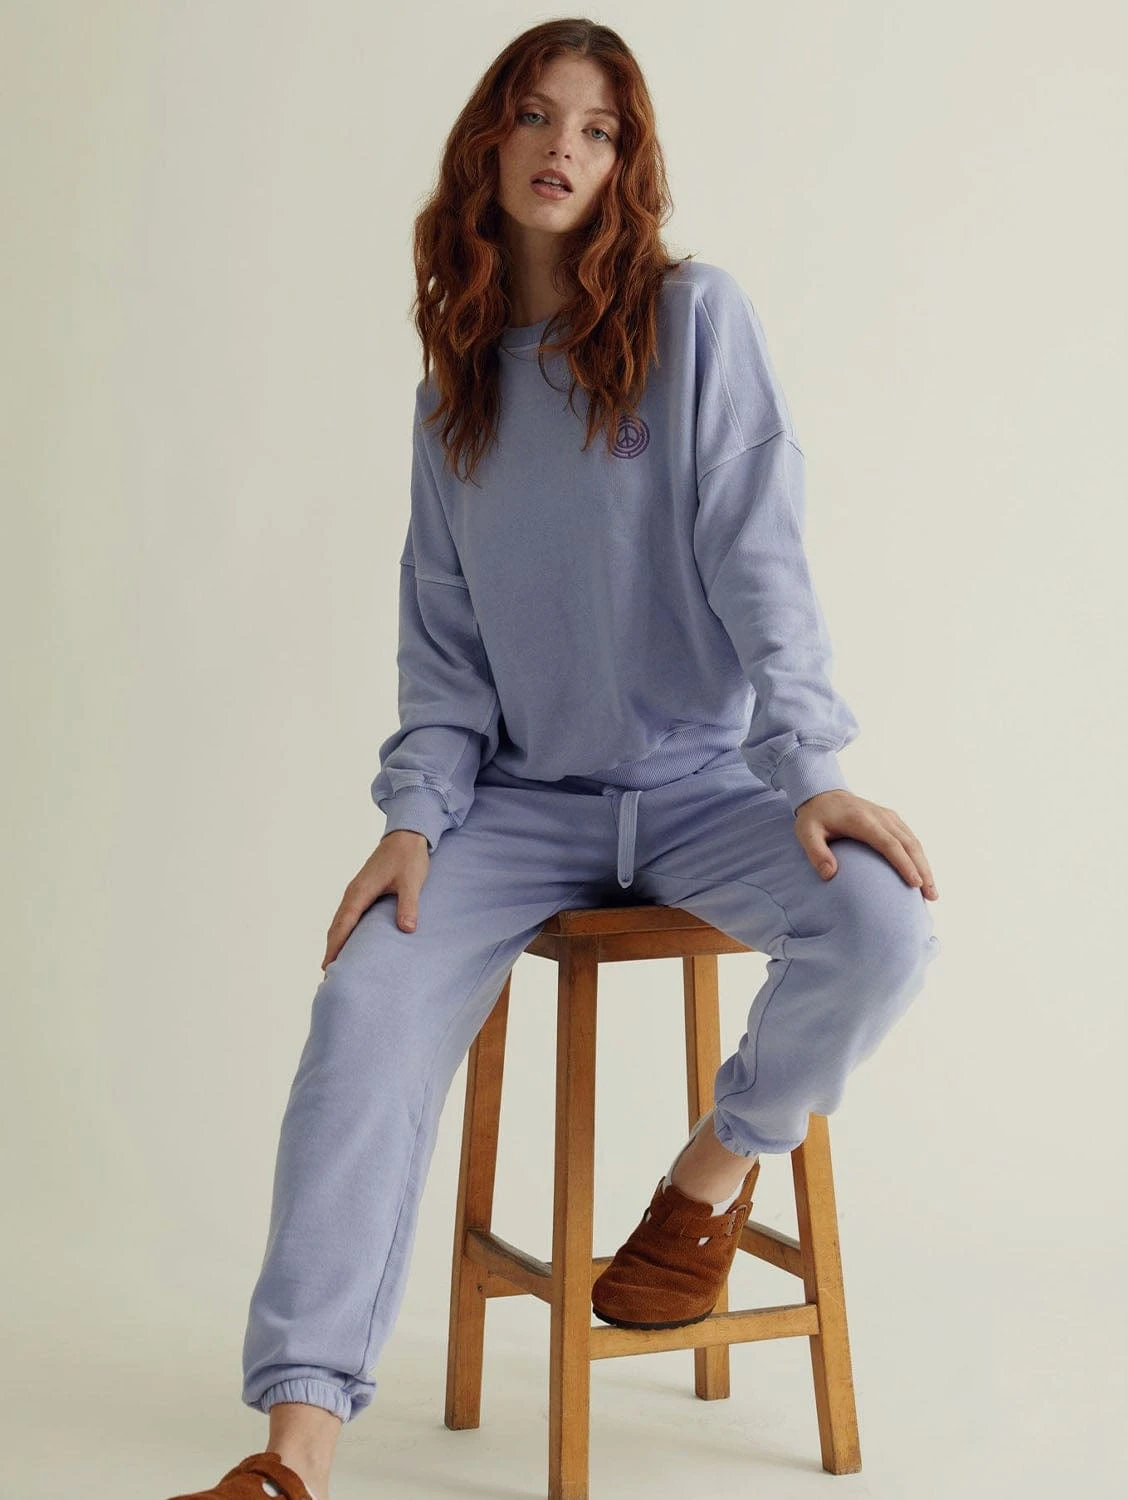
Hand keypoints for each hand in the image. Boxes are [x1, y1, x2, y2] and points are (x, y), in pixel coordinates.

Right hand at [321, 829, 430, 969]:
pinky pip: (347, 916)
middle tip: (327, 974)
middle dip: (331, 949)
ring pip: (340, 921)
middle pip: (336, 926)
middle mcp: (353, 893)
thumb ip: (408, 905)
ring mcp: (356, 892)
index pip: (343, 925)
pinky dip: (343, 931)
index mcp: (360, 891)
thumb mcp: (411, 882)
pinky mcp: (362, 891)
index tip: (328, 966)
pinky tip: (348, 942)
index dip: (335, 946)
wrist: (406, 836)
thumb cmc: (408, 858)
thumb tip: (406, 929)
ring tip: (334, 964)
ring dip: (335, 941)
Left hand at [793, 789, 937, 898]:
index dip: (904, 863)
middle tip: (931, 895)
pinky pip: (910, 838)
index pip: (889, 843)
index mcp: (861, 820)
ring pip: (913, 842)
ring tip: (931, 892)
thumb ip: (816, 853)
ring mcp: (888, 816)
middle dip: (922, 869)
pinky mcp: (891, 819)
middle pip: (908, 844)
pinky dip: (919, 857)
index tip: (916, 883)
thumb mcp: (806, 833)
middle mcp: (880, 816)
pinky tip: (923, 875)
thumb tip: (829, 875)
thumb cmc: (814, 817)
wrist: (822, 794)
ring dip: (925, 865)